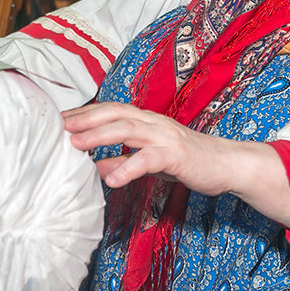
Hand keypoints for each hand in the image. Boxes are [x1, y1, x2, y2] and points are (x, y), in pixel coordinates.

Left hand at [62, 102, 289, 229]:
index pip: (112, 110)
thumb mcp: (152, 162)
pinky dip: (129, 167)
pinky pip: (149, 160)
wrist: (228, 164)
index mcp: (147, 121)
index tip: (61, 120)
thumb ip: (125, 162)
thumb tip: (98, 169)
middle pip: (115, 113)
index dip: (86, 113)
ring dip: (100, 137)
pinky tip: (112, 180)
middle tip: (61, 127)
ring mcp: (166, 137)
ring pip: (128, 130)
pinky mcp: (177, 155)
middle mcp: (154, 122)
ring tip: (77, 146)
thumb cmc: (188, 161)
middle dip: (86, 119)